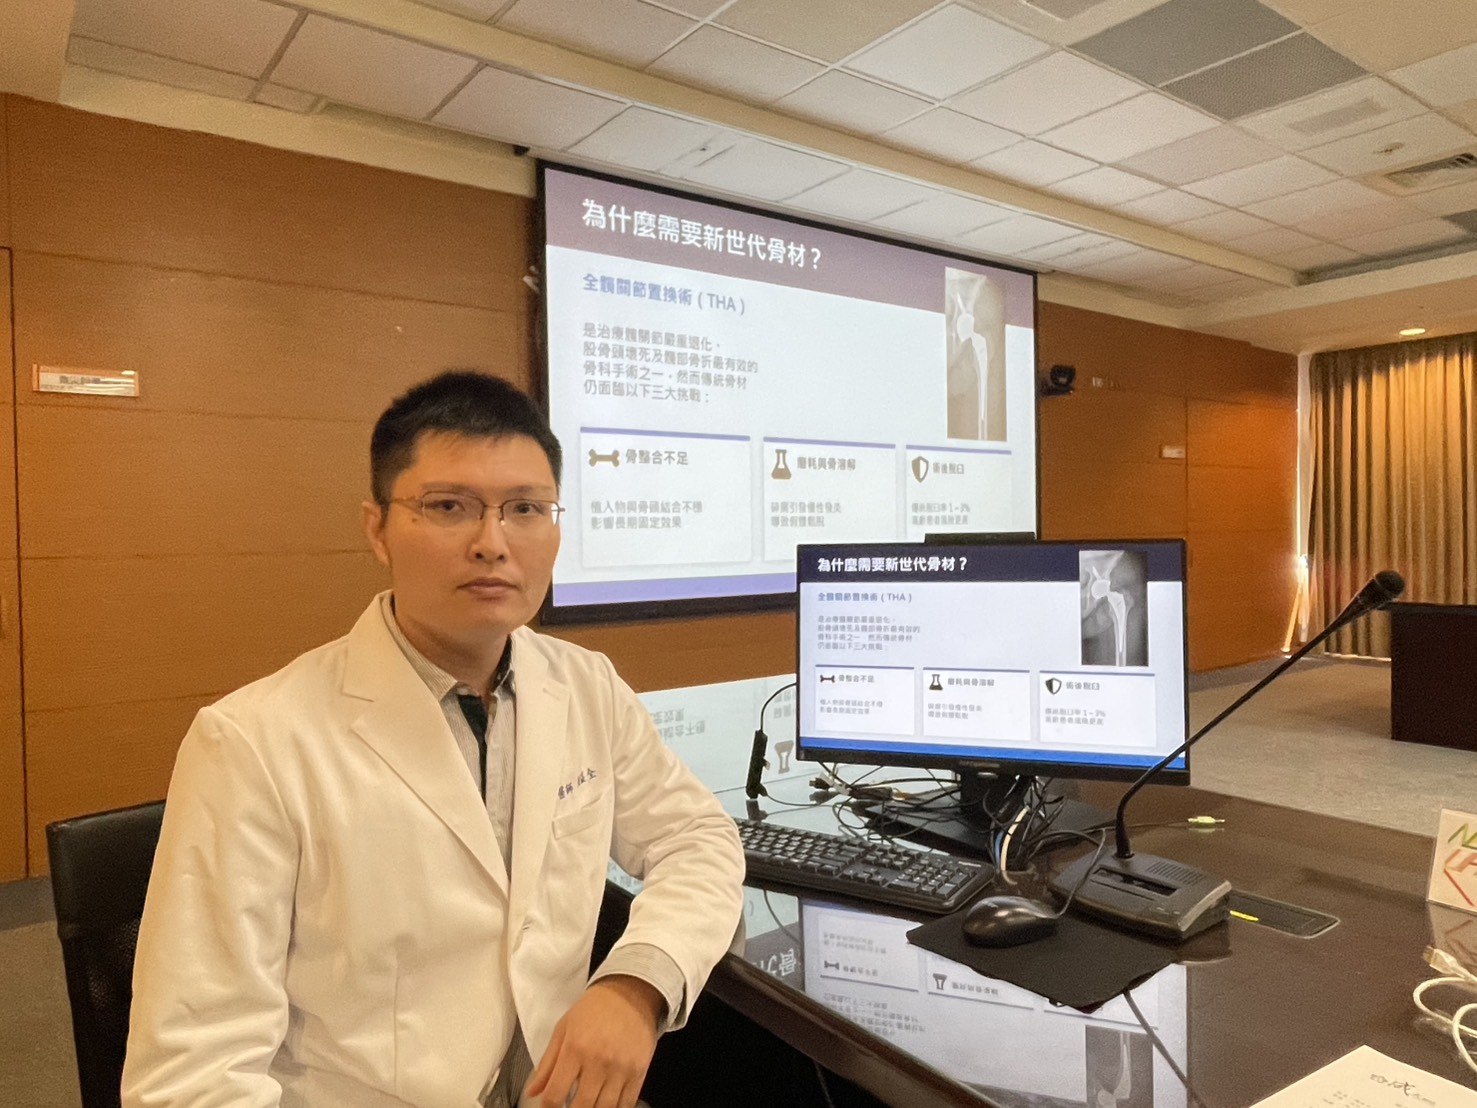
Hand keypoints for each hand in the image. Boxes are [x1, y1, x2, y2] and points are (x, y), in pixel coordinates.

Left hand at [524, 976, 662, 1107]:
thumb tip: (532, 1092)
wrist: (630, 994)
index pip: (555, 1094)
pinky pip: (626, 1104)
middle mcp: (598, 1061)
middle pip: (582, 1107)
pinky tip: (606, 1103)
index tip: (550, 1106)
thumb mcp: (563, 1029)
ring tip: (588, 1103)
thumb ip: (547, 1063)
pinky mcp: (639, 1071)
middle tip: (570, 1105)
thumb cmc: (594, 1010)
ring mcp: (621, 1068)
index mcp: (575, 1049)